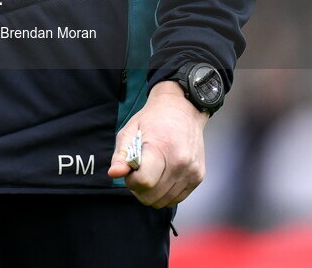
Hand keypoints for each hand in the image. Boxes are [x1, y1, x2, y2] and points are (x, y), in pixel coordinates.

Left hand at [107, 80, 207, 207]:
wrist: (182, 109)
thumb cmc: (153, 120)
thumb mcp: (130, 131)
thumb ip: (121, 155)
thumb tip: (114, 174)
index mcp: (161, 148)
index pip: (144, 182)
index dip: (131, 181)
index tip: (130, 171)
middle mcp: (180, 162)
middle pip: (152, 196)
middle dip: (140, 188)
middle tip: (139, 172)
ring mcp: (191, 171)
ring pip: (164, 202)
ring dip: (153, 192)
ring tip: (151, 172)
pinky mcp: (198, 177)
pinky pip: (176, 199)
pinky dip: (166, 193)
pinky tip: (162, 176)